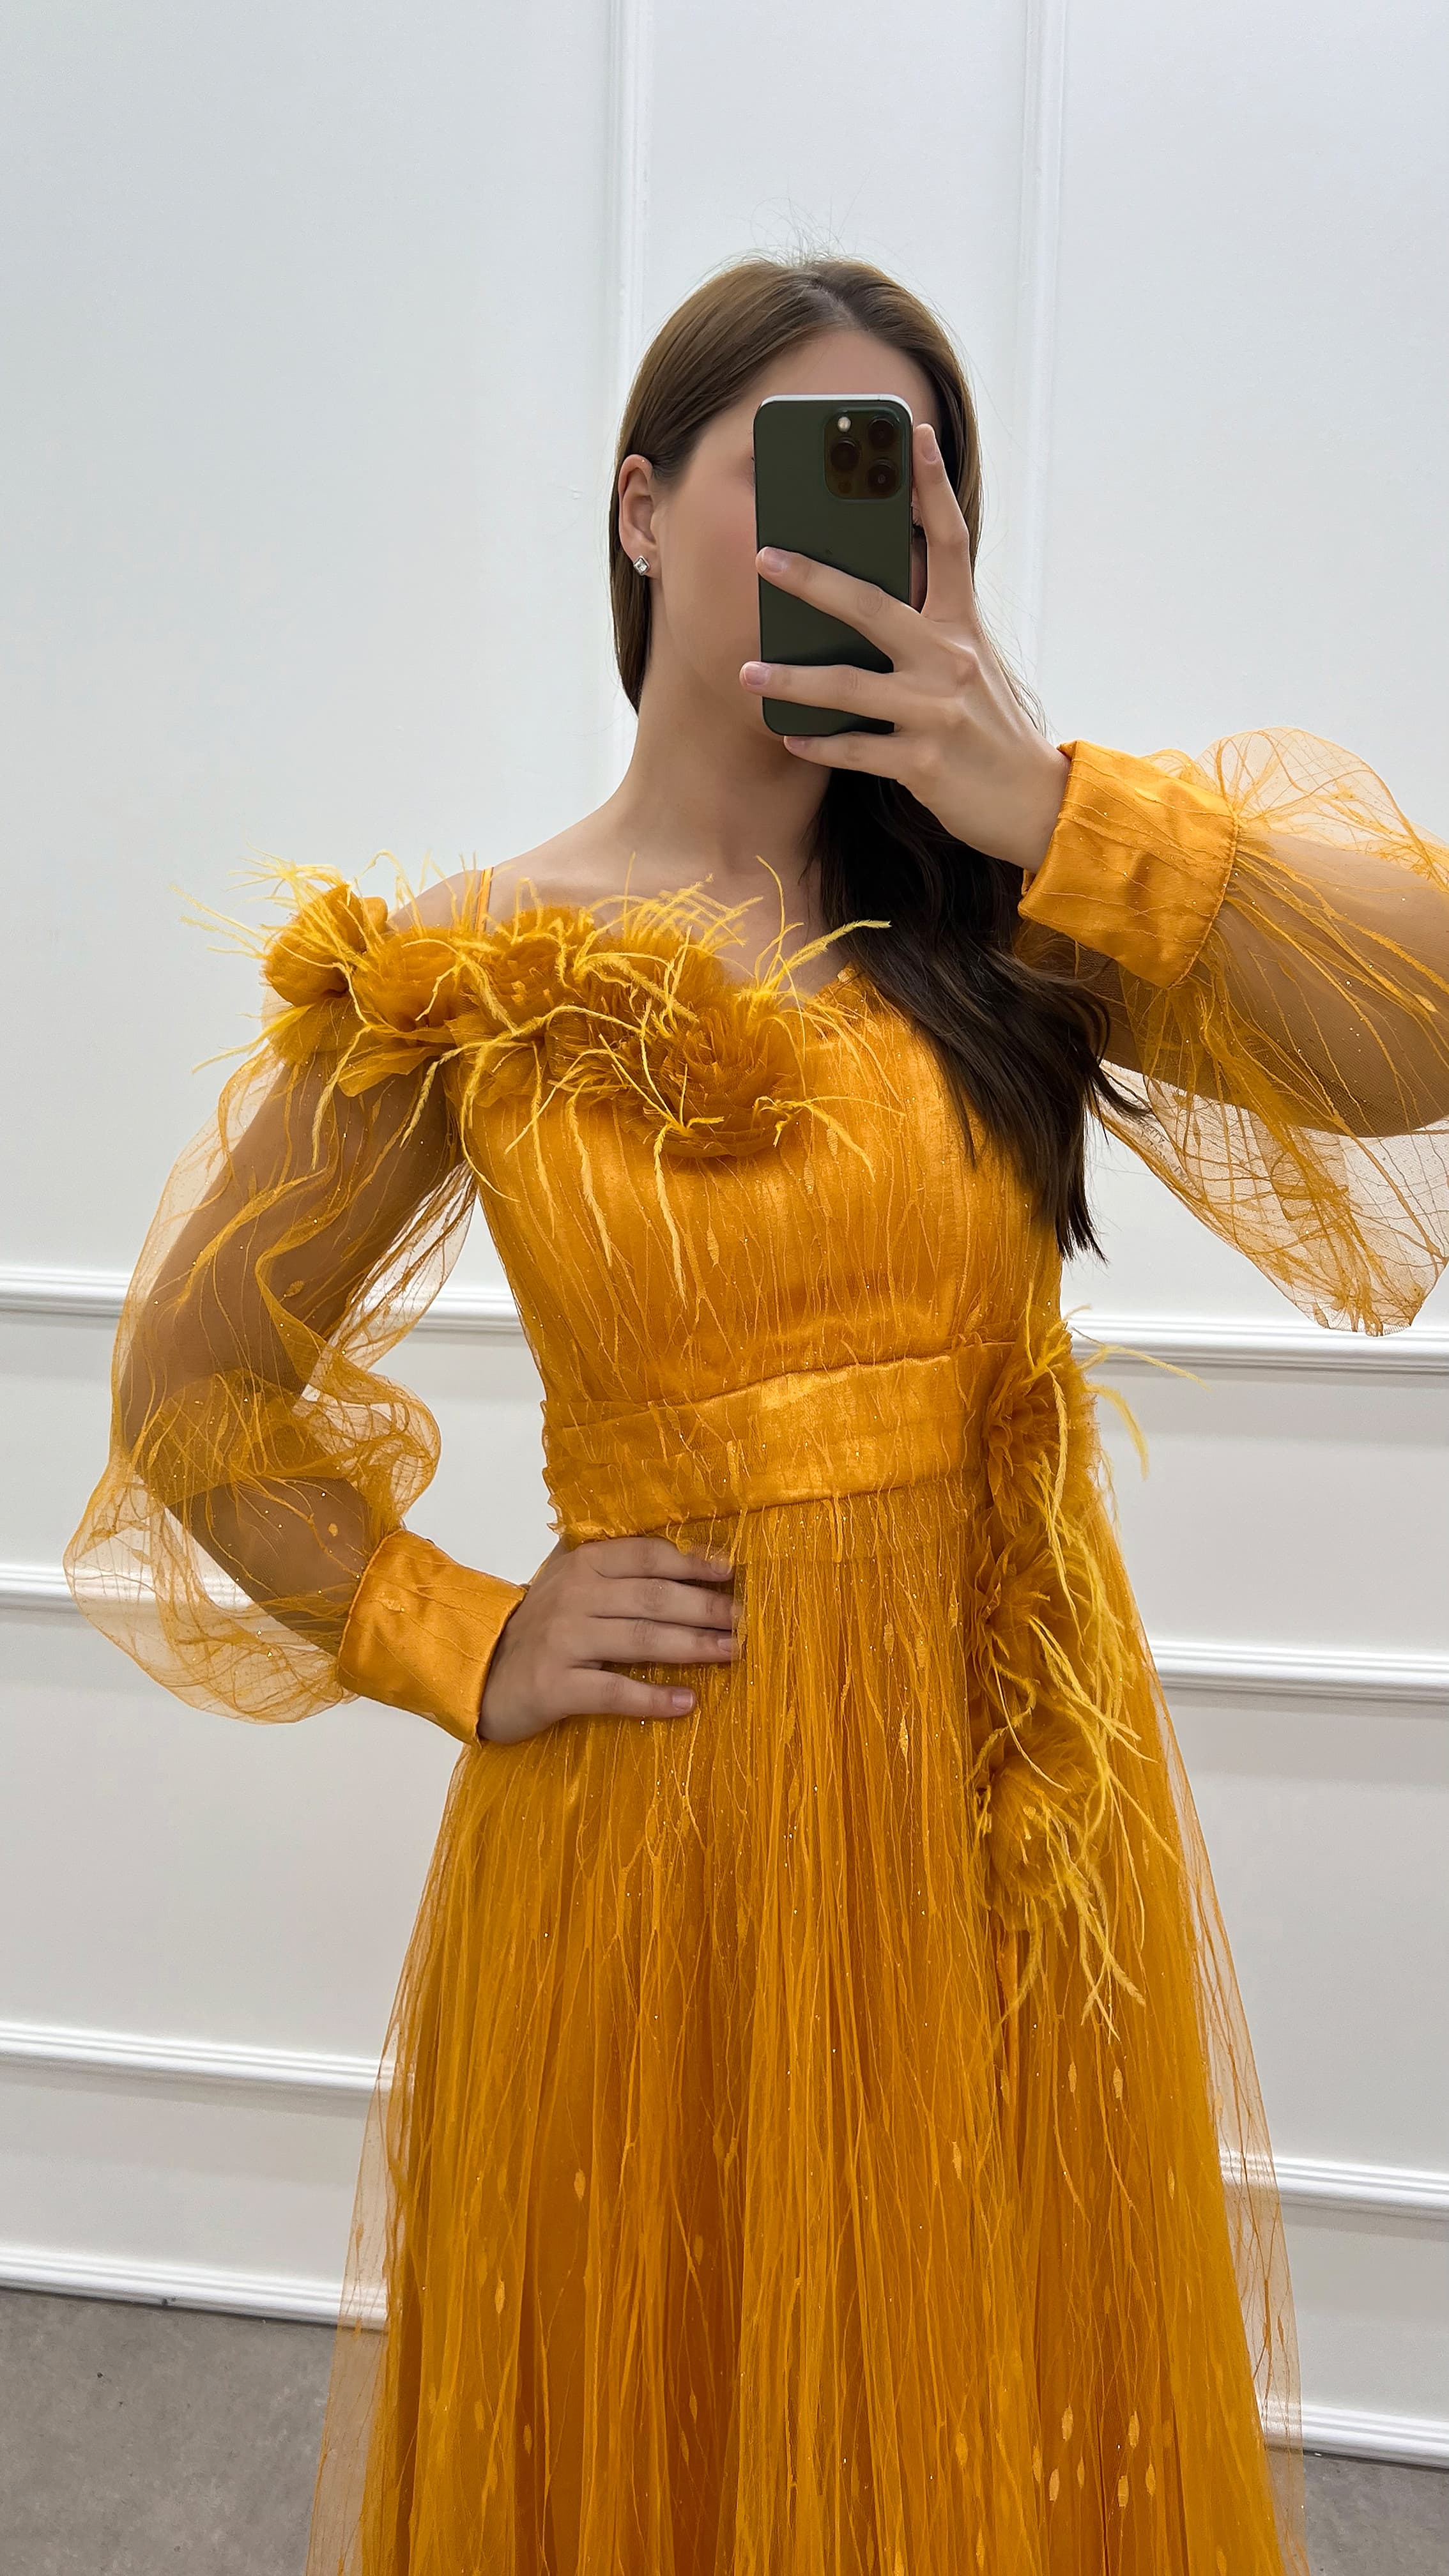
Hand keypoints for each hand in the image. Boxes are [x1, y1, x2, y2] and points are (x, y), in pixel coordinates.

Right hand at [476, 1534, 737, 1745]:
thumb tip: (682, 1550)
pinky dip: (653, 1698)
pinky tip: (688, 1703)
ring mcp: (565, 1641)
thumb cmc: (538, 1625)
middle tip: (747, 1619)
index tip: (732, 1572)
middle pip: (654, 1598)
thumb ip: (613, 1562)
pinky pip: (614, 1691)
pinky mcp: (557, 1686)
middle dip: (706, 1608)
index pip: (648, 1557)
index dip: (693, 1563)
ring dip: (693, 1646)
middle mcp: (576, 1596)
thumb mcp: (569, 1580)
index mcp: (583, 1564)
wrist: (478, 1669)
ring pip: (642, 1640)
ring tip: (732, 1652)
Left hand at [740, 422, 1070, 873]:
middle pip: (872, 605)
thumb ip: (927, 629)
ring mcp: (936, 711)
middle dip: (813, 579)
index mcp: (963, 625)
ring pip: (848, 686)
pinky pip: (855, 750)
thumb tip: (859, 598)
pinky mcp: (924, 762)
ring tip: (746, 672)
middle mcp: (951, 659)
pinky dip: (818, 744)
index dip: (933, 488)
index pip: (950, 542)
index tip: (915, 435)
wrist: (1033, 800)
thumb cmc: (989, 727)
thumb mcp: (970, 665)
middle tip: (764, 557)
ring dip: (791, 679)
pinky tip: (788, 736)